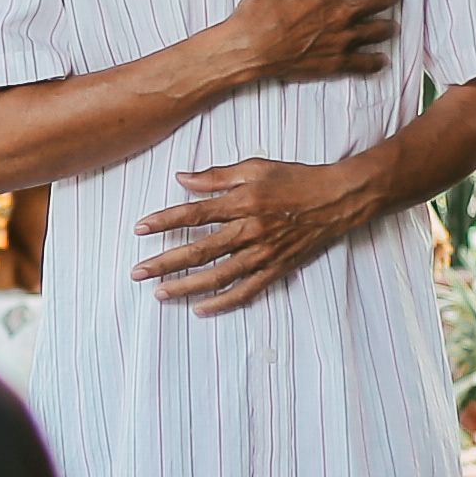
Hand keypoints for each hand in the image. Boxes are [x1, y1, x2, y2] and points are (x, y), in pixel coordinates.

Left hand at [140, 157, 386, 312]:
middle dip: (165, 262)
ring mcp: (264, 254)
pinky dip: (223, 302)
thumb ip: (216, 176)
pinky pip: (246, 291)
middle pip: (200, 251)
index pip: (195, 214)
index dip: (165, 221)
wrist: (338, 199)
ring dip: (186, 286)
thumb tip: (181, 178)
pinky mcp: (276, 269)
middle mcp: (250, 231)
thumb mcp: (256, 167)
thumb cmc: (295, 178)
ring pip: (218, 276)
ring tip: (160, 294)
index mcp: (243, 202)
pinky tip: (200, 309)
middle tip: (137, 272)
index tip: (139, 229)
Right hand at [226, 0, 405, 89]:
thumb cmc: (260, 9)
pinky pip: (364, 63)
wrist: (251, 47)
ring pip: (378, 30)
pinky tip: (381, 60)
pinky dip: (375, 61)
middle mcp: (342, 12)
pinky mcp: (335, 61)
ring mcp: (341, 38)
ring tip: (394, 24)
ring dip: (389, 25)